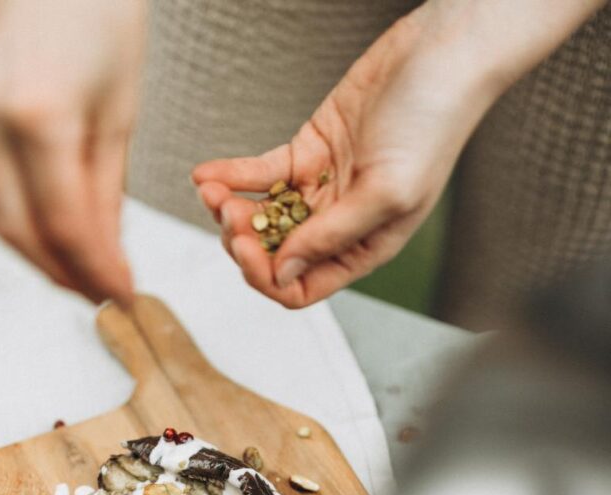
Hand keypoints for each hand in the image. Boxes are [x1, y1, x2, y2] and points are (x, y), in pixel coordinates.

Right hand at [0, 0, 145, 304]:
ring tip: (75, 274)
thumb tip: (106, 257)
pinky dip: (14, 222)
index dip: (96, 270)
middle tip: (100, 295)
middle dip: (64, 274)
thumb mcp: (120, 112)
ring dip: (35, 256)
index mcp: (41, 115)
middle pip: (21, 231)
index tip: (124, 295)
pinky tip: (45, 235)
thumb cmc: (102, 20)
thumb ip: (108, 192)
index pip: (66, 224)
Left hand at [192, 6, 501, 308]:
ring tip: (213, 192)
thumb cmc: (433, 125)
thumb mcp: (387, 193)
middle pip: (275, 255)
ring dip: (231, 210)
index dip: (269, 277)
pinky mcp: (306, 152)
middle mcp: (339, 225)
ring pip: (262, 217)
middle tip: (229, 214)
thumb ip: (332, 237)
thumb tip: (284, 272)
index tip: (248, 249)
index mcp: (364, 248)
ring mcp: (320, 189)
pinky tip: (205, 175)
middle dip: (244, 241)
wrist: (442, 55)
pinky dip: (230, 176)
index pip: (304, 287)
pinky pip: (259, 175)